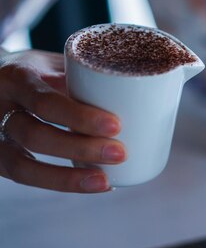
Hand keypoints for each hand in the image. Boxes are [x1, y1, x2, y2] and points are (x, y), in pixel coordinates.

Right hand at [0, 49, 124, 192]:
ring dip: (67, 177)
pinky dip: (61, 182)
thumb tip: (147, 84)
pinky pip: (24, 177)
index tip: (116, 125)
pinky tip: (94, 184)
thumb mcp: (55, 63)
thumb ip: (87, 75)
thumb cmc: (38, 72)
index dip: (79, 117)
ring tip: (104, 181)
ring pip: (23, 166)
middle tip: (120, 153)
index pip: (45, 101)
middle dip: (81, 147)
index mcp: (16, 77)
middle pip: (35, 135)